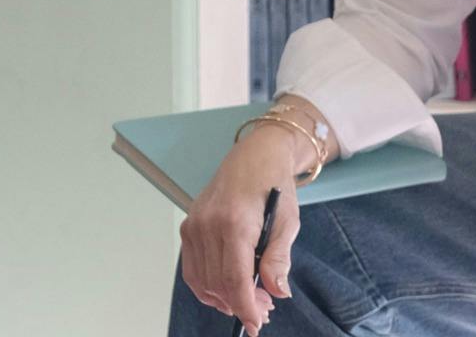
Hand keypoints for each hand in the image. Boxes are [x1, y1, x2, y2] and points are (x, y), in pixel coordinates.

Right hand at [179, 125, 304, 334]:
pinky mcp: (188, 227)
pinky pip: (193, 269)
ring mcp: (194, 226)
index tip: (257, 322)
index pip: (234, 279)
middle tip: (263, 310)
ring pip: (202, 281)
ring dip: (223, 299)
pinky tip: (227, 290)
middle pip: (218, 284)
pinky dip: (208, 286)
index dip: (245, 307)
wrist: (256, 154)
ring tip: (249, 301)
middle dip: (240, 304)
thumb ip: (278, 258)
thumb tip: (277, 292)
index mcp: (234, 222)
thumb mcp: (287, 220)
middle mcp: (208, 225)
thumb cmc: (274, 184)